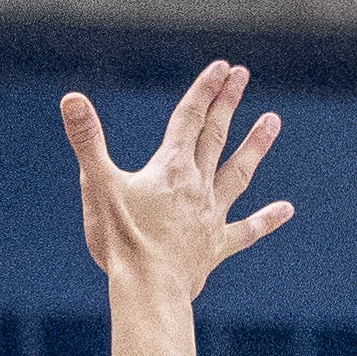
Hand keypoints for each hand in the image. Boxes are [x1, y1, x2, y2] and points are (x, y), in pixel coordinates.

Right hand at [59, 61, 291, 309]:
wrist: (149, 288)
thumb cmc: (121, 240)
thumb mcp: (98, 185)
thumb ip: (87, 140)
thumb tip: (71, 98)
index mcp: (170, 169)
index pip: (188, 119)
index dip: (204, 90)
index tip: (221, 66)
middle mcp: (196, 186)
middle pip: (214, 137)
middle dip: (227, 104)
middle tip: (242, 75)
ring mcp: (210, 216)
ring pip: (238, 174)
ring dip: (254, 146)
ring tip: (274, 120)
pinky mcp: (215, 247)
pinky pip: (245, 231)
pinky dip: (265, 220)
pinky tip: (286, 210)